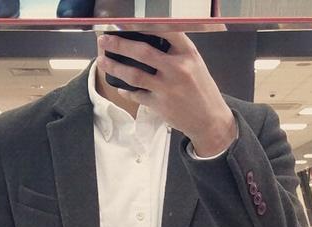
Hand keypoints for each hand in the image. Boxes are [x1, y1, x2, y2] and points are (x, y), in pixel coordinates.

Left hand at [95, 32, 236, 157]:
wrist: (210, 120)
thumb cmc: (201, 89)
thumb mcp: (195, 63)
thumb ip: (176, 51)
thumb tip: (148, 40)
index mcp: (188, 53)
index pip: (164, 31)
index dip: (142, 25)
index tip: (125, 22)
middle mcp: (178, 69)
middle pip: (142, 52)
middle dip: (119, 44)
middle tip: (104, 40)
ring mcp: (167, 88)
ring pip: (134, 75)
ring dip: (115, 66)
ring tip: (102, 61)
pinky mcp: (160, 105)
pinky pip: (137, 95)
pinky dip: (126, 90)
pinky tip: (120, 86)